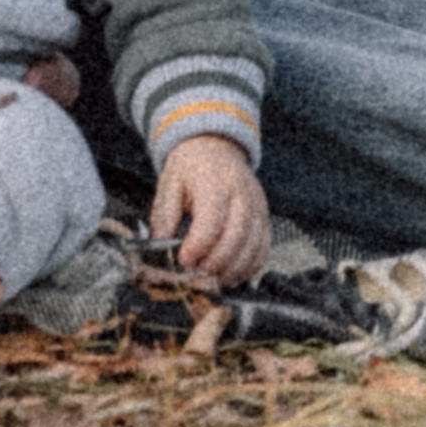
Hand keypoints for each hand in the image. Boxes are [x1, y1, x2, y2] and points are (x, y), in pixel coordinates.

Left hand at [151, 135, 268, 286]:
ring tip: (210, 279)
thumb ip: (164, 216)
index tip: (183, 260)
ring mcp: (258, 207)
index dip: (198, 245)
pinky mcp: (265, 219)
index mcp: (214, 180)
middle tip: (195, 275)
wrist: (216, 147)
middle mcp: (242, 193)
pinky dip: (248, 268)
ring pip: (253, 248)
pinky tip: (229, 274)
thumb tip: (160, 247)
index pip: (212, 219)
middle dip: (215, 263)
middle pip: (236, 237)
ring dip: (232, 270)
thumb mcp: (169, 183)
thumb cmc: (190, 167)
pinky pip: (263, 250)